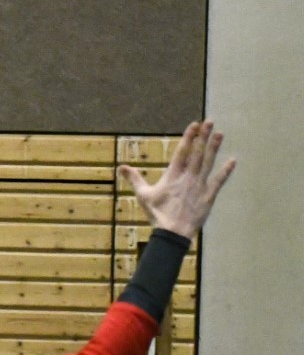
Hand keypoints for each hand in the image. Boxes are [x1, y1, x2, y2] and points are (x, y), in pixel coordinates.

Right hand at [119, 120, 236, 238]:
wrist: (172, 232)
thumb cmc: (157, 214)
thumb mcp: (143, 195)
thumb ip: (135, 179)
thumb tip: (122, 167)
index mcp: (172, 175)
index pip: (182, 152)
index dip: (189, 137)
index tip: (194, 124)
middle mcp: (188, 177)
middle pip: (197, 153)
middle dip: (203, 136)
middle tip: (210, 121)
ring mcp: (199, 186)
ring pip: (208, 163)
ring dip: (214, 148)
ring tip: (220, 134)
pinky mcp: (208, 196)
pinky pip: (218, 181)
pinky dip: (226, 171)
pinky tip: (233, 161)